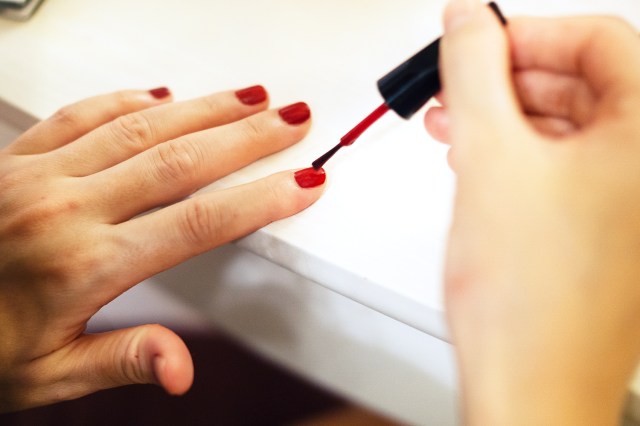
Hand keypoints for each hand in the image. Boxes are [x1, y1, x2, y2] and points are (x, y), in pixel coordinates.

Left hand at [0, 86, 324, 410]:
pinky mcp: (15, 158)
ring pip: (140, 127)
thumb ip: (122, 362)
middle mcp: (64, 209)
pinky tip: (160, 96)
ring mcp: (38, 176)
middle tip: (291, 122)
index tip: (299, 185)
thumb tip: (178, 368)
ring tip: (249, 99)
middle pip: (181, 160)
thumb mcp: (48, 378)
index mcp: (83, 266)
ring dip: (203, 110)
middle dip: (248, 138)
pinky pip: (80, 114)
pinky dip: (128, 100)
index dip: (259, 200)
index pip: (198, 222)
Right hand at [425, 1, 639, 423]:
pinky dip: (520, 154)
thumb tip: (467, 18)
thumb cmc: (528, 297)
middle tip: (458, 84)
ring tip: (454, 124)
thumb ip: (474, 68)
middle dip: (510, 79)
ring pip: (571, 128)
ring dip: (508, 117)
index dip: (529, 33)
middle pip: (586, 83)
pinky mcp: (610, 231)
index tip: (477, 41)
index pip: (600, 40)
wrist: (528, 386)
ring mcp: (637, 205)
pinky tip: (477, 160)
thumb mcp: (488, 155)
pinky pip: (567, 168)